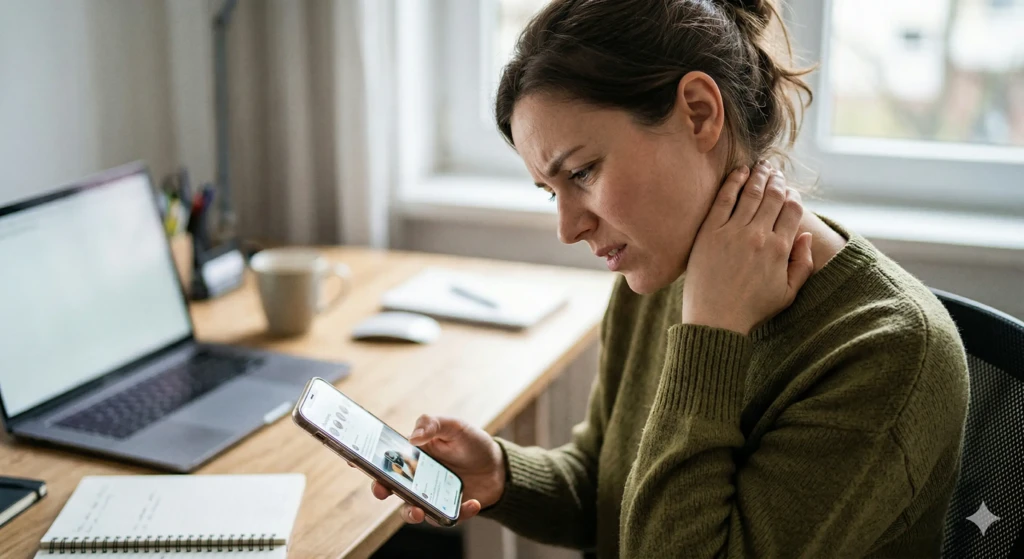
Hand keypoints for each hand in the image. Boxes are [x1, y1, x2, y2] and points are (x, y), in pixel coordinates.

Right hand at [368, 415, 505, 525]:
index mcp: (412, 455)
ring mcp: (430, 495)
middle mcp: (416, 478)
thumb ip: (432, 424)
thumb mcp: (454, 426)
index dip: (364, 460)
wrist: (498, 466)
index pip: (383, 458)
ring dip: (411, 513)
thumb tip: (413, 437)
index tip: (352, 459)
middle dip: (381, 490)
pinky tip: (471, 503)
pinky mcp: (447, 509)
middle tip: (382, 490)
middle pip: (390, 487)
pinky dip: (459, 513)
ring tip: (419, 511)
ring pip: (411, 510)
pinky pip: (446, 517)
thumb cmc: (471, 442)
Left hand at [682, 161, 813, 335]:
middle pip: (773, 197)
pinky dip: (733, 181)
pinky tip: (739, 172)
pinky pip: (724, 198)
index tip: (790, 191)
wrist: (716, 320)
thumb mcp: (788, 293)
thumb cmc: (752, 310)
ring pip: (751, 193)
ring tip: (761, 167)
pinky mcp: (710, 231)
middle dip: (777, 180)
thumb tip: (806, 235)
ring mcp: (733, 232)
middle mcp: (759, 236)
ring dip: (759, 176)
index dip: (793, 196)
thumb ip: (802, 263)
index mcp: (780, 249)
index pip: (792, 210)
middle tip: (775, 172)